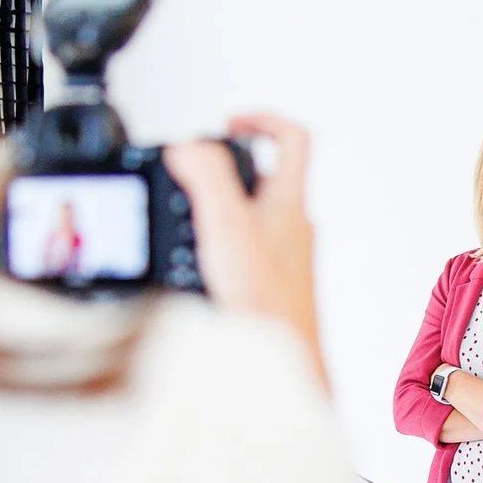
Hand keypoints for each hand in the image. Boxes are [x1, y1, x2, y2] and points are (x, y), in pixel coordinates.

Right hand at [165, 114, 321, 382]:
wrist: (285, 362)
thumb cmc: (266, 303)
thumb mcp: (227, 225)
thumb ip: (207, 178)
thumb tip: (188, 146)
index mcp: (289, 202)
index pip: (293, 138)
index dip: (262, 120)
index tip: (230, 123)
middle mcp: (294, 227)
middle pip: (267, 178)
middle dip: (227, 170)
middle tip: (196, 174)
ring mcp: (286, 259)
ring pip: (254, 218)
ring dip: (220, 211)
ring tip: (189, 219)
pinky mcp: (273, 287)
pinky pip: (247, 253)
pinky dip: (221, 248)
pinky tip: (197, 265)